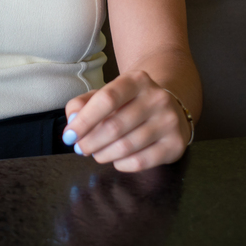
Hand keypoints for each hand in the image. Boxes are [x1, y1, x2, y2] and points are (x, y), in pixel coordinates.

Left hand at [61, 71, 190, 171]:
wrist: (170, 108)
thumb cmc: (129, 103)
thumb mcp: (106, 95)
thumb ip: (83, 104)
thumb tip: (73, 122)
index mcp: (137, 80)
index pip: (106, 99)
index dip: (84, 120)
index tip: (69, 135)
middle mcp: (157, 98)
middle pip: (114, 127)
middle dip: (90, 142)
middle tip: (80, 148)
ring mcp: (169, 121)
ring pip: (126, 147)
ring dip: (103, 154)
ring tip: (96, 153)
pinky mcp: (175, 144)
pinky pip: (140, 162)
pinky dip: (121, 164)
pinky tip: (117, 159)